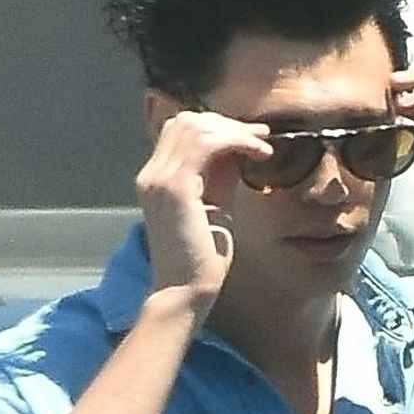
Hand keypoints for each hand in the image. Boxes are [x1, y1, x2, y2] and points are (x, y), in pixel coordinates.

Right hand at [136, 108, 271, 308]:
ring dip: (234, 130)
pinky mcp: (175, 187)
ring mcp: (159, 178)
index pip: (181, 131)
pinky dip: (235, 141)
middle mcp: (152, 173)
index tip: (252, 136)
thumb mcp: (215, 208)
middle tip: (260, 136)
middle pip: (187, 121)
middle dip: (227, 123)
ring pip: (195, 127)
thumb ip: (221, 177)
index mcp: (157, 178)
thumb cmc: (201, 260)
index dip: (217, 126)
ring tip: (262, 146)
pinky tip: (257, 153)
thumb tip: (238, 150)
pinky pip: (206, 145)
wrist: (185, 292)